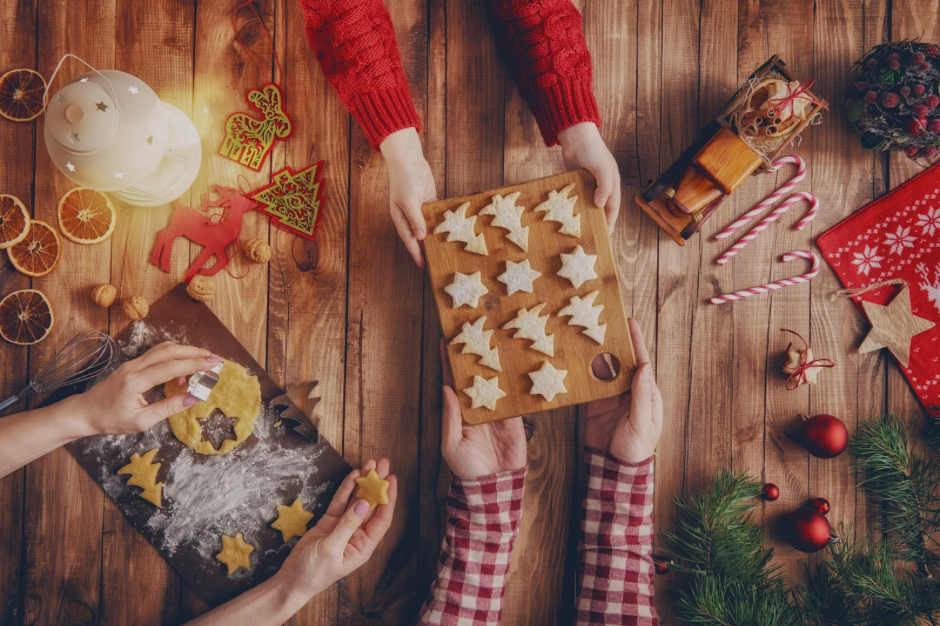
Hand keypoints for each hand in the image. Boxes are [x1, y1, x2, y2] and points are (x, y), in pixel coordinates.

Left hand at [74, 341, 216, 436]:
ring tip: (203, 363)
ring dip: (186, 352)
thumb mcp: (141, 421)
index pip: (170, 367)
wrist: (85, 412)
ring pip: (164, 349)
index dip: (194, 365)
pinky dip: (175, 357)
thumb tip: (194, 398)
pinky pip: (158, 355)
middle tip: (215, 359)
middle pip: (169, 350)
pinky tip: (183, 370)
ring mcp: (133, 363)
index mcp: (135, 381)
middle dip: (195, 353)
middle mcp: (134, 367)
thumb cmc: (111, 420)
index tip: (213, 364)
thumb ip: (168, 408)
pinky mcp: (134, 364)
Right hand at [276, 459, 396, 599]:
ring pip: (357, 501)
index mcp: (363, 546)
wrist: (291, 581)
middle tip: (382, 463)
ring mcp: (343, 527)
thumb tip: (364, 504)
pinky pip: (341, 502)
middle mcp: (357, 535)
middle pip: (371, 506)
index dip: (388, 498)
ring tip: (369, 464)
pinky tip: (353, 476)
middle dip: (377, 484)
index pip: (382, 519)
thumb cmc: (313, 573)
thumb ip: (347, 525)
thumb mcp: (331, 549)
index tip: (391, 479)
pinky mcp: (330, 523)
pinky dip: (346, 489)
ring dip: (363, 483)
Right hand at [380, 127, 436, 268]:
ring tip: (446, 248)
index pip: (410, 240)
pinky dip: (442, 222)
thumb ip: (415, 219)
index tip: (423, 266)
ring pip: (429, 227)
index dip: (416, 253)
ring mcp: (421, 210)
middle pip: (419, 237)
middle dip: (427, 248)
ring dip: (436, 236)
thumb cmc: (404, 181)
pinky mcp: (430, 202)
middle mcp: (410, 217)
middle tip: (438, 260)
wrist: (409, 161)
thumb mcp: (409, 202)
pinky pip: (436, 216)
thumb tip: (421, 237)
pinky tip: (451, 230)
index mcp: (401, 219)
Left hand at [439, 340, 526, 476]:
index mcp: (459, 412)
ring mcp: (496, 411)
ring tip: (493, 340)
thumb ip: (450, 416)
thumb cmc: (467, 469)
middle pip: (474, 376)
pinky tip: (514, 364)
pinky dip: (515, 382)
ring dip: (494, 364)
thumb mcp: (451, 443)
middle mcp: (477, 407)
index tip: (446, 341)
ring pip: (495, 381)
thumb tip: (446, 389)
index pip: (452, 382)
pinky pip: (514, 396)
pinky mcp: (515, 417)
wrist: (494, 487)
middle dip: (472, 356)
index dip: (449, 363)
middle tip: (472, 332)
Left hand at [557, 122, 621, 232]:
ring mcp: (589, 185)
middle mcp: (602, 186)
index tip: (606, 236)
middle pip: (601, 209)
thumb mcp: (603, 169)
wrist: (576, 137)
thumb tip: (600, 205)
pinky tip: (568, 215)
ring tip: (579, 229)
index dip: (610, 222)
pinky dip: (574, 206)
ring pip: (588, 204)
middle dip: (598, 222)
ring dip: (585, 215)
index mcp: (612, 185)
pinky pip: (577, 198)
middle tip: (592, 236)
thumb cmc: (593, 151)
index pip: (613, 209)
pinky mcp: (577, 182)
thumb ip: (604, 187)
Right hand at [584, 319, 662, 462]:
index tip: (630, 323)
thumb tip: (643, 368)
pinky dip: (585, 371)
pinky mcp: (595, 403)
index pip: (642, 364)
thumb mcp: (642, 424)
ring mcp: (611, 397)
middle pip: (622, 362)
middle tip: (607, 322)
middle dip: (616, 342)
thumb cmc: (635, 450)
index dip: (636, 343)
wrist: (614, 469)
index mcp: (646, 394)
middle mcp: (629, 391)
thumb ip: (641, 396)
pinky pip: (590, 383)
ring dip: (599, 353)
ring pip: (605, 369)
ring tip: (591, 334)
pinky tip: (579, 358)